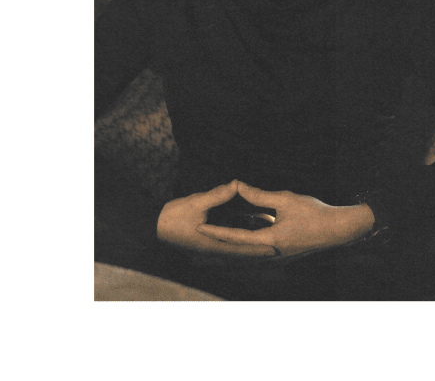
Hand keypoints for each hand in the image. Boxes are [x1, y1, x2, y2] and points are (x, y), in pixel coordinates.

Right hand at [156, 179, 276, 257]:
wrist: (153, 225)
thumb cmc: (173, 217)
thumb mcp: (196, 202)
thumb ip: (218, 195)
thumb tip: (237, 184)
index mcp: (214, 245)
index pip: (242, 249)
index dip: (259, 249)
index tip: (276, 249)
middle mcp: (215, 248)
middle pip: (243, 249)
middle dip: (261, 247)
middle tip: (281, 244)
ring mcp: (212, 244)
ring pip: (238, 243)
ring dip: (253, 239)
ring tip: (271, 233)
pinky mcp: (209, 237)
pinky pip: (230, 236)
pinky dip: (241, 231)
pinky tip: (252, 223)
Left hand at [195, 181, 374, 258]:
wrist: (338, 230)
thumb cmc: (314, 213)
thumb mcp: (285, 199)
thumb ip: (259, 195)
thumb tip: (238, 186)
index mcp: (270, 241)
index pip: (236, 237)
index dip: (216, 232)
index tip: (199, 229)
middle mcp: (270, 254)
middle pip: (237, 257)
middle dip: (215, 256)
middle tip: (194, 258)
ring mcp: (276, 258)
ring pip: (245, 261)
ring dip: (227, 260)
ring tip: (208, 261)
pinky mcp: (281, 255)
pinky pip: (257, 258)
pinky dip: (243, 257)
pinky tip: (237, 253)